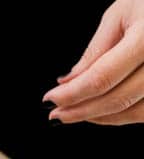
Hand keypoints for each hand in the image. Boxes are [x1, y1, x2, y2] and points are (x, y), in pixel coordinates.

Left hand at [43, 0, 143, 124]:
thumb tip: (68, 82)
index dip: (72, 94)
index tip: (50, 99)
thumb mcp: (120, 13)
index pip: (102, 78)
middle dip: (81, 111)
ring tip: (75, 113)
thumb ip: (96, 51)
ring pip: (135, 112)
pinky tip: (101, 111)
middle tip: (56, 114)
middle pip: (118, 99)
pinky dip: (122, 115)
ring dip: (100, 117)